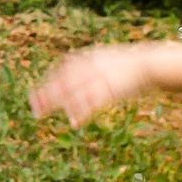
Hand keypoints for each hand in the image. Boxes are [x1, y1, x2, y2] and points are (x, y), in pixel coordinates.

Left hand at [27, 44, 151, 123]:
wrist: (149, 64)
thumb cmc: (126, 65)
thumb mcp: (105, 59)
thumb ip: (89, 64)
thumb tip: (71, 65)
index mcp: (88, 59)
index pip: (62, 70)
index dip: (48, 82)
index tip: (34, 93)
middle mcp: (90, 67)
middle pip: (62, 81)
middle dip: (45, 93)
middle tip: (32, 106)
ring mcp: (99, 78)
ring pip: (72, 92)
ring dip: (55, 103)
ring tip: (39, 114)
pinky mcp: (110, 90)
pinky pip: (92, 103)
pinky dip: (82, 112)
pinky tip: (73, 122)